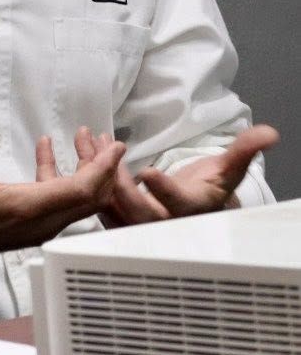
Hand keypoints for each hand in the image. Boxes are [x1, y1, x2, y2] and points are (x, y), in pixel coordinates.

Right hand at [0, 134, 125, 264]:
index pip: (80, 191)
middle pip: (89, 198)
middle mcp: (40, 221)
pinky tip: (45, 148)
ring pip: (76, 199)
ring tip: (83, 140)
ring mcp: (37, 224)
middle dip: (103, 169)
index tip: (117, 147)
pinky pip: (58, 198)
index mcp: (27, 209)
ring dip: (84, 171)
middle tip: (106, 141)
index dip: (103, 169)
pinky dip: (60, 174)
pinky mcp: (29, 221)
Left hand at [74, 124, 278, 225]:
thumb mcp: (229, 170)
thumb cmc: (210, 187)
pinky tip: (84, 145)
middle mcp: (160, 220)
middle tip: (104, 150)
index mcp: (188, 210)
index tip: (149, 173)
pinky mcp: (117, 212)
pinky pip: (97, 194)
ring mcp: (135, 218)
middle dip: (116, 178)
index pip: (176, 204)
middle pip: (134, 207)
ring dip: (94, 169)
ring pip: (109, 199)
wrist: (192, 206)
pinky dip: (88, 170)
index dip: (163, 191)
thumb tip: (270, 134)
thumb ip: (244, 150)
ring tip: (87, 139)